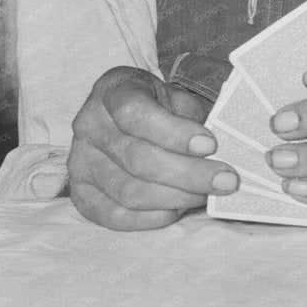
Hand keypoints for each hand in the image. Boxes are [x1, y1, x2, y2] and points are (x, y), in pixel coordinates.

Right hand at [67, 66, 238, 230]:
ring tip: (208, 194)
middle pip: (137, 158)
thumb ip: (192, 119)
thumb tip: (225, 151)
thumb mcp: (174, 97)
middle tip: (226, 179)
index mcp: (111, 89)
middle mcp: (88, 124)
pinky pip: (116, 216)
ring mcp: (80, 161)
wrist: (123, 119)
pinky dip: (153, 217)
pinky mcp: (81, 193)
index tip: (211, 144)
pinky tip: (179, 208)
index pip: (135, 112)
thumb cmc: (157, 107)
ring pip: (129, 191)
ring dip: (177, 197)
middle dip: (188, 173)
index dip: (174, 132)